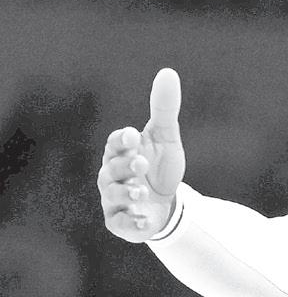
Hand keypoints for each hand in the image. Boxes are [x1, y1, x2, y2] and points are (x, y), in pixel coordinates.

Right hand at [99, 68, 185, 242]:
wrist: (168, 203)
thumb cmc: (160, 166)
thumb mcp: (166, 137)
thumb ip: (164, 108)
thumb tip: (168, 72)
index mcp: (120, 153)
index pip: (114, 143)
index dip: (121, 140)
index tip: (134, 135)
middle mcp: (111, 175)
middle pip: (110, 169)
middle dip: (124, 165)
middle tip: (142, 163)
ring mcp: (113, 199)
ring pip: (110, 195)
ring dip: (124, 193)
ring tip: (140, 191)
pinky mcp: (120, 222)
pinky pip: (118, 223)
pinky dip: (131, 222)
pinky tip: (145, 219)